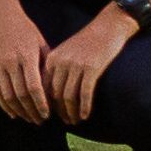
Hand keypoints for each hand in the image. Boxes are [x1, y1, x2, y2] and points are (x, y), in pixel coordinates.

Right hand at [0, 13, 57, 122]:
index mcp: (26, 56)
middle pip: (20, 94)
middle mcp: (10, 62)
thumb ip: (45, 65)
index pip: (33, 86)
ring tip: (28, 119)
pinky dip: (4, 105)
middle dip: (31, 111)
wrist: (0, 15)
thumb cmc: (25, 29)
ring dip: (18, 110)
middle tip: (40, 121)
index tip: (47, 114)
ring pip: (7, 95)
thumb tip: (53, 88)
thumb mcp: (40, 43)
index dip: (40, 103)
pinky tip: (12, 113)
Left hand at [40, 7, 131, 123]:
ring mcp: (76, 66)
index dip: (45, 103)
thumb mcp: (66, 52)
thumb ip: (57, 68)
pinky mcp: (91, 69)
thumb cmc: (87, 42)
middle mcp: (61, 62)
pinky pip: (84, 93)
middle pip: (54, 94)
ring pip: (68, 96)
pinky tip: (85, 115)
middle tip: (64, 122)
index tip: (49, 115)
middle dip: (58, 111)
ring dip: (71, 112)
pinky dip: (83, 107)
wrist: (107, 28)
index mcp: (52, 59)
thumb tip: (52, 92)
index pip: (43, 86)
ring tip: (74, 121)